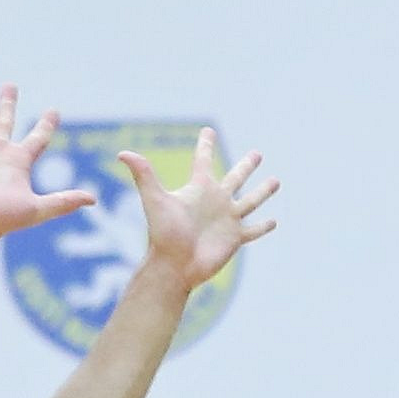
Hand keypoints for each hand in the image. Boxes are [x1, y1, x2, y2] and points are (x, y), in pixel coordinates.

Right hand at [0, 85, 92, 240]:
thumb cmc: (2, 219)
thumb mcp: (37, 209)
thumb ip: (64, 201)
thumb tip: (93, 199)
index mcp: (19, 161)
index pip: (38, 137)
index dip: (47, 124)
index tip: (54, 111)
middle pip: (6, 121)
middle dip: (8, 103)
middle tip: (11, 86)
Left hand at [119, 128, 280, 295]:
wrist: (174, 267)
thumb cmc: (163, 234)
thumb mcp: (155, 200)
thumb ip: (143, 175)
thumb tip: (122, 153)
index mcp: (199, 189)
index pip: (203, 160)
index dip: (206, 145)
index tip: (208, 130)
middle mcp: (215, 201)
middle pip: (235, 177)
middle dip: (247, 166)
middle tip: (257, 154)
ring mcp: (227, 220)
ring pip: (251, 201)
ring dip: (263, 192)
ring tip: (276, 181)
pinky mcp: (235, 238)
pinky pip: (253, 230)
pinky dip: (264, 226)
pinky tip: (274, 221)